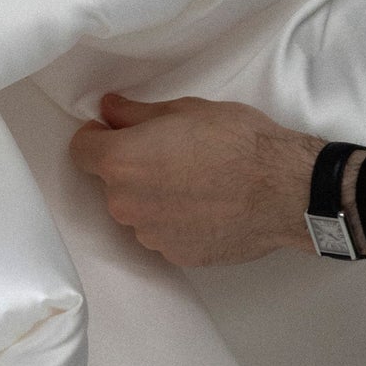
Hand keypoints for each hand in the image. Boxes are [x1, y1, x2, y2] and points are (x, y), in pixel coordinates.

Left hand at [68, 93, 324, 268]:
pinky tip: (207, 207)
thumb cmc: (239, 143)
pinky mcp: (175, 256)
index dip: (96, 138)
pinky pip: (163, 233)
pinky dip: (176, 221)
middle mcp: (126, 203)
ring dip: (154, 197)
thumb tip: (108, 110)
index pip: (80, 151)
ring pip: (138, 210)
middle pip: (111, 183)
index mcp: (121, 162)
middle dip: (132, 168)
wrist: (285, 190)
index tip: (114, 132)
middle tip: (171, 154)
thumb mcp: (186, 110)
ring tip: (196, 183)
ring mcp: (150, 235)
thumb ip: (136, 114)